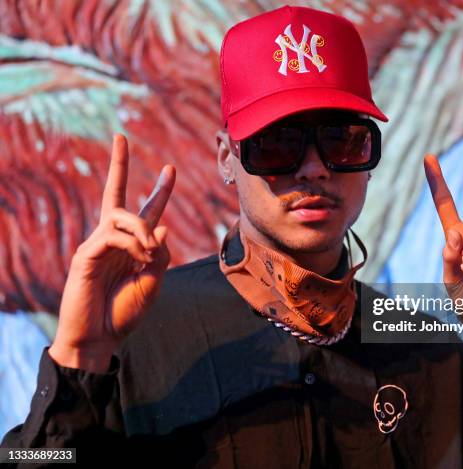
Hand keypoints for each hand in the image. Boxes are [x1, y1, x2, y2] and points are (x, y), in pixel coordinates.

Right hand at [49, 134, 175, 371]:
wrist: (100, 339)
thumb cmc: (125, 312)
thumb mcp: (154, 282)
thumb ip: (162, 254)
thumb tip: (163, 224)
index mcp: (133, 246)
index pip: (147, 211)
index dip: (159, 191)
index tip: (170, 168)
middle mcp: (114, 239)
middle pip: (115, 194)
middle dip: (118, 165)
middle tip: (120, 136)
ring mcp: (97, 245)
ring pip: (120, 214)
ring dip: (142, 228)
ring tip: (150, 252)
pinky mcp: (86, 255)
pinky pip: (112, 234)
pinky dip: (132, 242)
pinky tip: (140, 258)